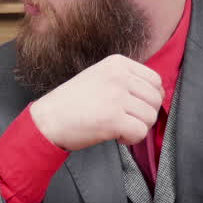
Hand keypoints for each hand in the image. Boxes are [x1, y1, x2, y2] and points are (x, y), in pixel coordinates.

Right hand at [29, 55, 163, 151]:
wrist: (47, 119)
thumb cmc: (72, 103)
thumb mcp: (99, 77)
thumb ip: (125, 80)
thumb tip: (154, 95)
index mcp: (117, 63)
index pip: (155, 80)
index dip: (150, 98)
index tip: (136, 108)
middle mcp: (119, 76)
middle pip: (155, 99)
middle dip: (145, 115)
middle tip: (127, 121)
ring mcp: (116, 96)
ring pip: (150, 117)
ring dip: (139, 128)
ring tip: (120, 128)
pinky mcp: (113, 119)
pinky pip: (140, 132)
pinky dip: (131, 139)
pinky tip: (117, 137)